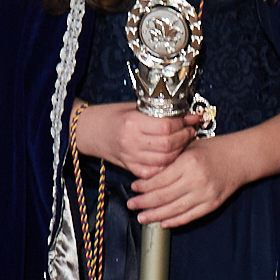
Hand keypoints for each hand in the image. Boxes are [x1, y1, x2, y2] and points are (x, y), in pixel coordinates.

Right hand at [74, 99, 198, 178]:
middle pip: (168, 144)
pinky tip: (171, 157)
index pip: (166, 126)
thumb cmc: (112, 115)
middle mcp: (131, 141)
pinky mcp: (130, 168)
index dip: (182, 124)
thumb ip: (157, 112)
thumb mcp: (134, 107)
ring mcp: (130, 157)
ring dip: (179, 152)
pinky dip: (166, 165)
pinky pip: (154, 172)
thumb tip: (185, 114)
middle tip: (190, 131)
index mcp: (132, 122)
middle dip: (184, 138)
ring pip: (164, 160)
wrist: (89, 130)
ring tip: (184, 143)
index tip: (189, 120)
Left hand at [131, 115, 279, 228]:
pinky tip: (163, 222)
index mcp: (188, 163)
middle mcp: (196, 180)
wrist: (240, 158)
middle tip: (131, 205)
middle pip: (163, 196)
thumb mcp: (189, 148)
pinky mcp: (212, 204)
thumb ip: (171, 161)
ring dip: (155, 215)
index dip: (144, 187)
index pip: (160, 179)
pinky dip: (175, 221)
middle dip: (144, 202)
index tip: (134, 188)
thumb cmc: (214, 150)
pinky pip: (189, 216)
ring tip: (142, 217)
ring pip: (174, 209)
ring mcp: (205, 194)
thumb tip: (148, 176)